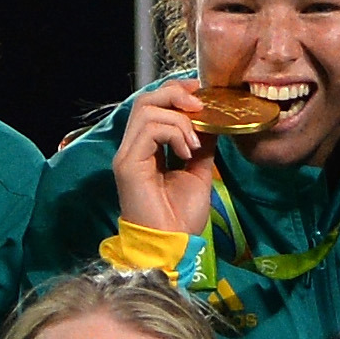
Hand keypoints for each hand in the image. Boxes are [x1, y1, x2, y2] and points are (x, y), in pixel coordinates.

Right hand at [111, 85, 223, 240]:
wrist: (173, 246)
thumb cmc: (181, 217)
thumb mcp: (199, 172)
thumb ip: (201, 146)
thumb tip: (211, 121)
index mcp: (147, 150)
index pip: (153, 106)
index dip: (175, 92)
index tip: (200, 92)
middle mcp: (133, 149)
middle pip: (145, 100)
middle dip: (175, 94)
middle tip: (199, 105)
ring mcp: (128, 155)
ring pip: (147, 110)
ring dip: (179, 120)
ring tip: (194, 143)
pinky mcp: (128, 164)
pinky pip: (149, 129)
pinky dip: (173, 133)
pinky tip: (186, 151)